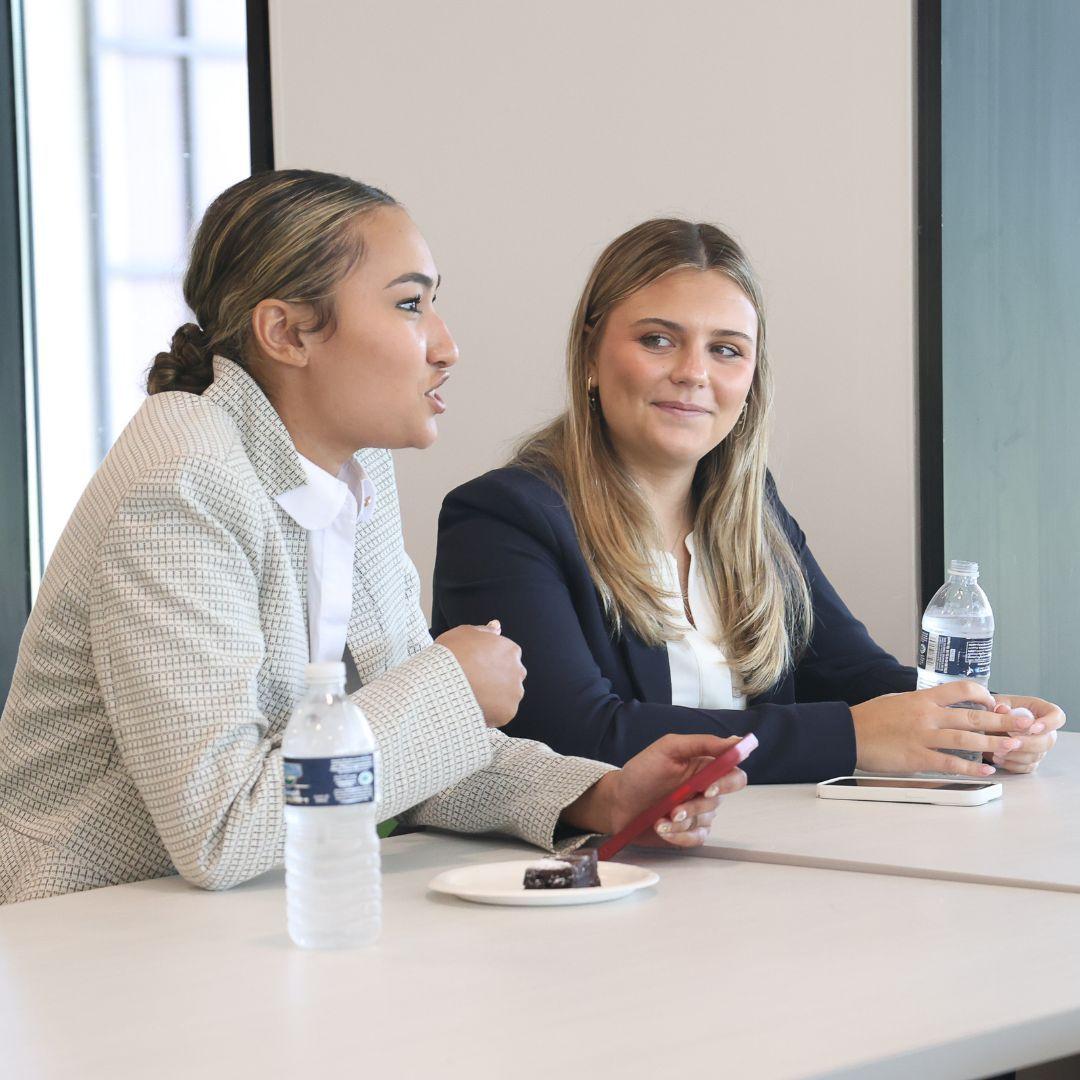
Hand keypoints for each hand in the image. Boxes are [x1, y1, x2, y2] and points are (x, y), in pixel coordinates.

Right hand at [435, 620, 524, 727]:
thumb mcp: (465, 633)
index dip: (489, 663)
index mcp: (511, 649)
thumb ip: (485, 631)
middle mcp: (518, 670)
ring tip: (472, 696)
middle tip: (474, 683)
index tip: (475, 667)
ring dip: (495, 697)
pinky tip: (474, 708)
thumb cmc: (450, 655)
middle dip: (496, 679)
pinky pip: (500, 714)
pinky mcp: (508, 712)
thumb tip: (497, 626)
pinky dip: (490, 713)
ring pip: (507, 696)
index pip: (506, 657)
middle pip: (510, 676)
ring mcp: (514, 692)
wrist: (441, 682)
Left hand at [563, 734, 747, 848]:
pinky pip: (697, 838)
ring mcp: (697, 812)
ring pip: (705, 820)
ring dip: (682, 822)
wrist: (618, 801)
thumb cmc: (641, 772)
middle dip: (696, 805)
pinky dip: (680, 836)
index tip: (709, 788)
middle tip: (676, 809)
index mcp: (704, 767)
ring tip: (659, 819)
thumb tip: (735, 741)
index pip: (734, 775)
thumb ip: (702, 743)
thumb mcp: (668, 748)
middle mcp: (705, 790)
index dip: (728, 783)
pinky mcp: (688, 831)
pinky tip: (663, 829)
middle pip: (720, 800)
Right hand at [850, 680, 1035, 776]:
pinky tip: (985, 769)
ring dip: (993, 744)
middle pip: (972, 716)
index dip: (983, 695)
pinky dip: (970, 767)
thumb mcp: (897, 700)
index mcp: (922, 698)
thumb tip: (940, 706)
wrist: (847, 733)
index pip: (961, 690)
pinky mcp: (917, 757)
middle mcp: (926, 715)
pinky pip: (950, 763)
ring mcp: (922, 736)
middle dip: (1001, 721)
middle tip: (1023, 725)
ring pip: (966, 739)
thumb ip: (921, 703)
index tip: (995, 703)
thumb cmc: (869, 718)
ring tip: (1012, 747)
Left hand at [986, 694, 1065, 773]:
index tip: (1033, 727)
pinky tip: (997, 758)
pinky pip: (1025, 767)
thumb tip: (1002, 709)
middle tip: (1010, 743)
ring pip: (1035, 756)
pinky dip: (1011, 764)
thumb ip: (1000, 706)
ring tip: (997, 750)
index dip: (1049, 723)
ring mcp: (1039, 748)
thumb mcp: (996, 703)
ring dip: (1015, 755)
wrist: (987, 724)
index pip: (1057, 717)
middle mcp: (1045, 732)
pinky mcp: (1030, 761)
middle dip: (1028, 743)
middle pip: (1047, 741)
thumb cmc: (996, 711)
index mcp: (1041, 711)